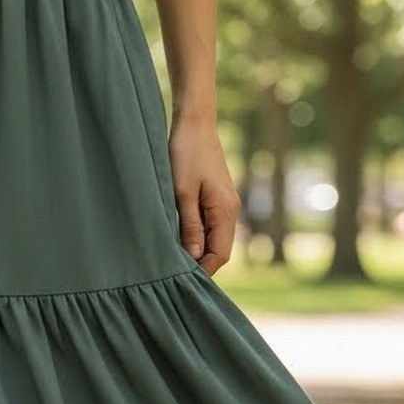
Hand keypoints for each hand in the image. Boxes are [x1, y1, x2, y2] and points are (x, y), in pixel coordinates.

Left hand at [167, 116, 240, 276]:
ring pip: (214, 238)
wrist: (194, 124)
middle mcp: (230, 210)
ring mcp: (224, 204)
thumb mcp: (182, 192)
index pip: (220, 254)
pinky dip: (196, 235)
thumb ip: (190, 225)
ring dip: (197, 249)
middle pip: (219, 249)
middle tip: (173, 272)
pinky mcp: (216, 198)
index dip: (203, 270)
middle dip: (200, 263)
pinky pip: (209, 225)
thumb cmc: (185, 154)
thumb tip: (194, 256)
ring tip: (173, 256)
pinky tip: (178, 236)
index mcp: (225, 211)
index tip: (180, 278)